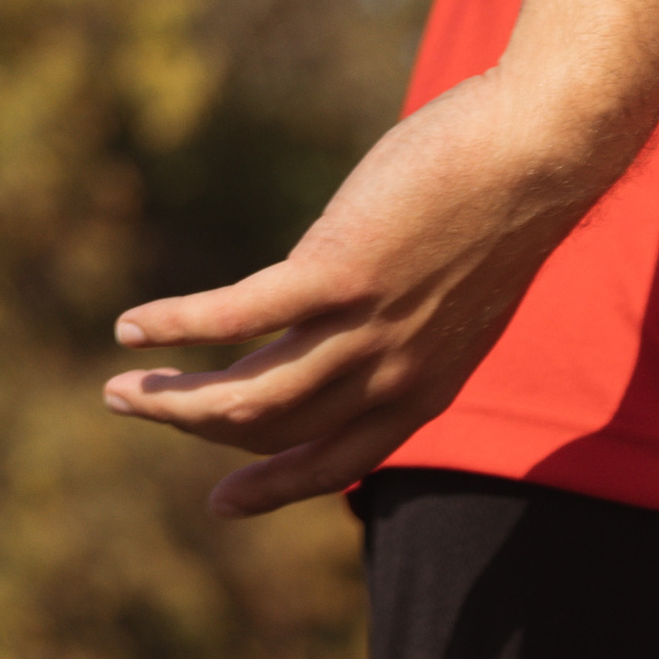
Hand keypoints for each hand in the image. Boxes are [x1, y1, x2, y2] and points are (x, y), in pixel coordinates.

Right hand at [105, 0, 658, 519]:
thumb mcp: (454, 291)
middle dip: (195, 430)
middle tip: (133, 407)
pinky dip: (178, 326)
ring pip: (249, 398)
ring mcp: (363, 332)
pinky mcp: (336, 275)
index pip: (333, 461)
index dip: (271, 487)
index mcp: (420, 391)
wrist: (539, 154)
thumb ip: (403, 323)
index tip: (221, 504)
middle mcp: (390, 379)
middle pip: (271, 431)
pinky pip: (237, 318)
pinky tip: (132, 325)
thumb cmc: (497, 205)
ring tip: (119, 385)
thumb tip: (356, 311)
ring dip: (174, 397)